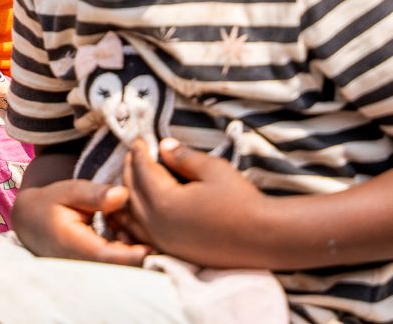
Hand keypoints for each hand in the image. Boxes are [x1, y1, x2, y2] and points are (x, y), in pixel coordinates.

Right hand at [11, 179, 149, 265]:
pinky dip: (126, 253)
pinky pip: (113, 267)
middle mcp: (78, 263)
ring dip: (133, 254)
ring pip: (116, 270)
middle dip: (137, 255)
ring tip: (133, 229)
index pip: (103, 256)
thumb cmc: (50, 203)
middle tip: (149, 235)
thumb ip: (94, 194)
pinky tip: (126, 235)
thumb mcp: (68, 190)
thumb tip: (123, 195)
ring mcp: (85, 271)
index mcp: (71, 244)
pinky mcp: (92, 270)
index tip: (149, 249)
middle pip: (115, 268)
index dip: (128, 256)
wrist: (31, 222)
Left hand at [116, 139, 268, 267]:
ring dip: (128, 195)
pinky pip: (141, 235)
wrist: (263, 239)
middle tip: (134, 155)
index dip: (139, 153)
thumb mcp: (213, 169)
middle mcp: (158, 225)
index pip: (143, 171)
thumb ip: (183, 157)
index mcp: (165, 202)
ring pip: (131, 217)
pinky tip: (136, 212)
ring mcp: (163, 242)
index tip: (138, 140)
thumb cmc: (241, 201)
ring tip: (131, 179)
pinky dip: (133, 220)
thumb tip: (163, 147)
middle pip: (132, 192)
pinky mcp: (172, 252)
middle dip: (130, 171)